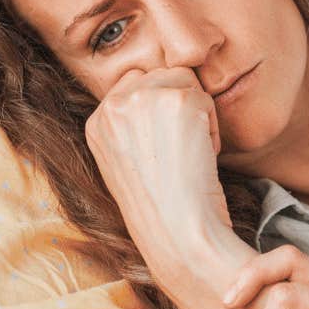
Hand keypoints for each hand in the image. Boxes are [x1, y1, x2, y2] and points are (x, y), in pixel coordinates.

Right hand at [84, 67, 228, 241]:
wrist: (177, 232)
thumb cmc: (161, 208)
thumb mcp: (126, 163)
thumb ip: (131, 126)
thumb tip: (157, 97)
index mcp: (96, 123)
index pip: (134, 84)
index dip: (158, 110)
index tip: (164, 146)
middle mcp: (113, 106)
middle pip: (160, 76)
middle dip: (178, 107)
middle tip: (180, 150)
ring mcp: (143, 99)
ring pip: (184, 81)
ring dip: (196, 113)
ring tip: (190, 152)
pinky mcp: (176, 100)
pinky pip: (206, 98)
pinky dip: (212, 127)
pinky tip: (201, 156)